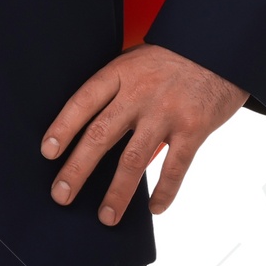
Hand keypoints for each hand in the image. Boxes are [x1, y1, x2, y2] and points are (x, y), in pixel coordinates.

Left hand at [41, 42, 248, 223]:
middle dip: (77, 169)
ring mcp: (166, 112)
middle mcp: (139, 93)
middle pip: (100, 134)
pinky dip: (164, 191)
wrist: (219, 48)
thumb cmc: (172, 58)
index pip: (83, 101)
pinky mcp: (194, 128)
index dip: (63, 127)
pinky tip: (154, 208)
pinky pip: (174, 167)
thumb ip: (116, 90)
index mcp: (121, 73)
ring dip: (117, 192)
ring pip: (133, 159)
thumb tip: (90, 126)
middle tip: (61, 195)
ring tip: (106, 217)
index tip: (47, 152)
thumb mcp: (136, 61)